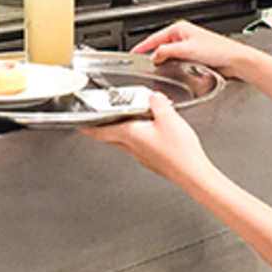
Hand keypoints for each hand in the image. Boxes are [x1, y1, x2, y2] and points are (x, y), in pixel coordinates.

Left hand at [80, 92, 215, 185]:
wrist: (192, 174)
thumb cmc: (179, 151)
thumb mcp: (168, 117)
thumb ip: (157, 102)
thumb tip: (153, 97)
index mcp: (130, 135)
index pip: (101, 131)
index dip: (87, 127)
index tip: (79, 124)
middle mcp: (132, 148)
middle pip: (109, 137)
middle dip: (100, 129)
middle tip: (95, 122)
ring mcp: (142, 156)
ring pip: (123, 142)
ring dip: (118, 132)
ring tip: (121, 122)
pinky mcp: (152, 160)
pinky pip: (138, 146)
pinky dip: (135, 137)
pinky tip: (146, 133)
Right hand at [130, 20, 254, 78]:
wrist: (234, 60)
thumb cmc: (217, 50)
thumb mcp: (186, 50)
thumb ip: (166, 52)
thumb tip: (154, 56)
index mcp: (180, 28)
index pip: (155, 37)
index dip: (143, 45)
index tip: (133, 52)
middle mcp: (184, 35)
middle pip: (162, 46)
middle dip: (155, 55)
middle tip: (145, 64)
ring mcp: (189, 46)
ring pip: (170, 54)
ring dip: (167, 61)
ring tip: (161, 69)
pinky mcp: (194, 56)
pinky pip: (179, 60)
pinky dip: (175, 65)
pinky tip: (175, 71)